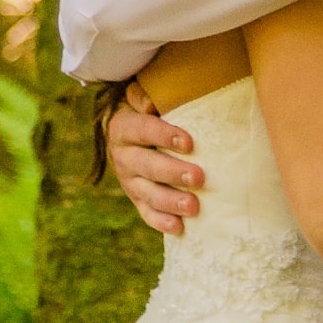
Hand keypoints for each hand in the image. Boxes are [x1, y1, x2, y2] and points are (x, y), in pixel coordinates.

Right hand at [107, 78, 203, 236]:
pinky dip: (161, 222)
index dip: (163, 135)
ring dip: (170, 202)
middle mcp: (123, 155)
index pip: (142, 130)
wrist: (132, 134)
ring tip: (194, 207)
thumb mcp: (145, 97)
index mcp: (124, 127)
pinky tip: (179, 228)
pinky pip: (146, 213)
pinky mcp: (137, 199)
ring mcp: (129, 181)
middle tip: (199, 178)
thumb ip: (146, 94)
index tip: (189, 143)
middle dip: (173, 173)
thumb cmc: (153, 111)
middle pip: (146, 166)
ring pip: (147, 193)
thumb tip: (151, 103)